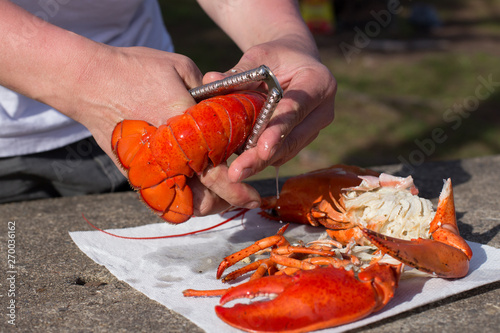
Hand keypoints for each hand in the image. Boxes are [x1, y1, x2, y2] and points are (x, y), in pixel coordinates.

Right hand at [69, 45, 259, 216]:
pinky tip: (190, 184)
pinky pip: (163, 195)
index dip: (240, 190)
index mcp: (186, 130)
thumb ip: (209, 93)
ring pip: (183, 204)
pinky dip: (181, 195)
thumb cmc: (135, 70)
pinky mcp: (134, 171)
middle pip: (204, 200)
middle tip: (240, 197)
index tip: (255, 199)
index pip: (219, 173)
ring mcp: (149, 168)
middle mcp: (169, 156)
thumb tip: (222, 108)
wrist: (88, 81)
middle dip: (226, 202)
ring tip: (218, 193)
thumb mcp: (182, 69)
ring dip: (205, 203)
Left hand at [195, 37, 335, 214]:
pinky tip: (240, 166)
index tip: (262, 147)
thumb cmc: (276, 57)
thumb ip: (238, 72)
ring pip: (287, 151)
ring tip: (234, 173)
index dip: (279, 128)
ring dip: (259, 163)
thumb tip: (209, 81)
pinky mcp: (303, 140)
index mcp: (318, 82)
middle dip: (263, 157)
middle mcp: (322, 110)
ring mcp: (314, 128)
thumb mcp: (260, 57)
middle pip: (292, 138)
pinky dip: (261, 159)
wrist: (296, 64)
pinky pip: (282, 154)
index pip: (297, 107)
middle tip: (238, 172)